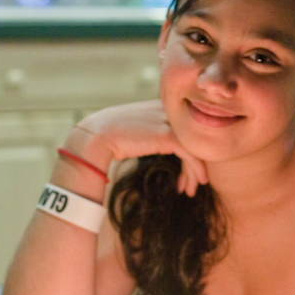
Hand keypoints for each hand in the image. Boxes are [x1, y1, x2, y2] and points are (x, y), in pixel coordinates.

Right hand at [71, 100, 207, 196]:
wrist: (97, 136)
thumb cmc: (115, 136)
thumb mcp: (141, 128)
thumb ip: (156, 131)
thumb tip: (164, 144)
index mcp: (165, 105)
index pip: (189, 129)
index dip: (192, 150)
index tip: (188, 172)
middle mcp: (171, 110)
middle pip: (195, 139)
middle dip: (197, 163)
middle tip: (196, 184)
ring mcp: (170, 121)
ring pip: (195, 147)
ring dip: (195, 171)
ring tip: (192, 189)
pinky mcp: (167, 135)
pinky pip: (190, 153)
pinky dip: (196, 169)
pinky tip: (198, 182)